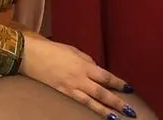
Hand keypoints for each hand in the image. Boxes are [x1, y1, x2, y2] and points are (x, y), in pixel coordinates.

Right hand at [19, 36, 137, 117]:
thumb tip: (97, 70)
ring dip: (105, 110)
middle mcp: (80, 77)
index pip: (105, 76)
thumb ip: (87, 61)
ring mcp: (71, 87)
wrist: (32, 55)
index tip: (129, 88)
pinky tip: (97, 113)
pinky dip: (89, 109)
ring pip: (92, 101)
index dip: (118, 83)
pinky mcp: (62, 93)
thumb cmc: (53, 50)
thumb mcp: (74, 51)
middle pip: (102, 92)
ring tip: (117, 118)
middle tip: (130, 110)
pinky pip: (79, 103)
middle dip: (117, 102)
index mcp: (84, 64)